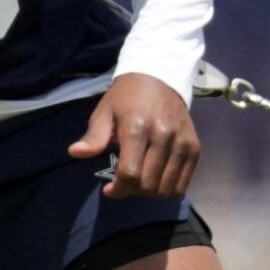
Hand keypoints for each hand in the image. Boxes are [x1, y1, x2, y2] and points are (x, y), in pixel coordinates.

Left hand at [68, 75, 199, 200]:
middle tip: (125, 179)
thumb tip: (75, 153)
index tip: (109, 190)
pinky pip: (183, 185)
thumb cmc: (126, 97)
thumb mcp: (104, 112)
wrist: (160, 77)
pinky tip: (157, 177)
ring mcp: (182, 142)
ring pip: (166, 189)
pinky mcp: (194, 147)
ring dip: (150, 192)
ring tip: (141, 178)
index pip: (130, 173)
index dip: (118, 190)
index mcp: (137, 127)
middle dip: (132, 190)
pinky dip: (168, 188)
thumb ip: (93, 136)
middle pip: (148, 185)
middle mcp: (163, 136)